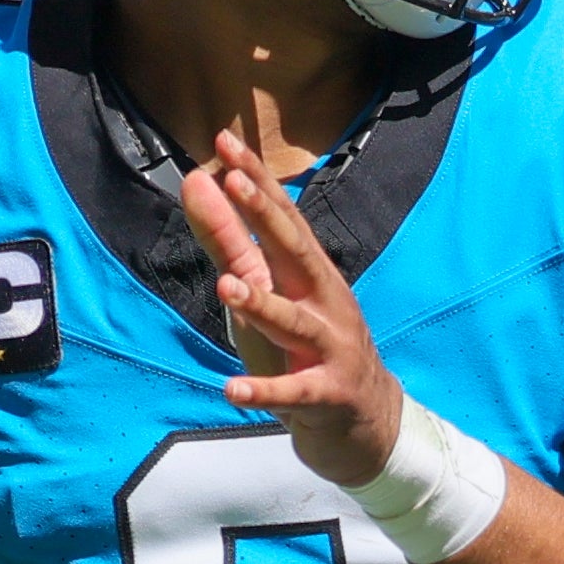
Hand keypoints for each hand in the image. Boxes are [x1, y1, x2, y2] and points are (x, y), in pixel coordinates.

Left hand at [179, 129, 401, 488]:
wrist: (366, 422)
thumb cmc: (307, 347)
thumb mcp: (266, 291)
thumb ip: (228, 241)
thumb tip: (197, 182)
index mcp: (309, 271)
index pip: (281, 215)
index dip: (254, 178)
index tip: (226, 141)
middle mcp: (324, 299)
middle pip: (294, 252)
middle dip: (264, 215)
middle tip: (232, 181)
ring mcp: (330, 347)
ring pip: (294, 322)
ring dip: (262, 304)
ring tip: (227, 288)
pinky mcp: (327, 394)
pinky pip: (294, 393)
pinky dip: (265, 392)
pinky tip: (232, 390)